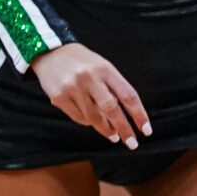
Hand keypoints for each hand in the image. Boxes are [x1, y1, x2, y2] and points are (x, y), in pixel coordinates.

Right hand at [32, 42, 149, 147]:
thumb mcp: (102, 67)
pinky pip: (78, 117)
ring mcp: (72, 88)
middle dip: (124, 129)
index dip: (139, 114)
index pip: (127, 95)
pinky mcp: (58, 97)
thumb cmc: (83, 62)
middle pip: (111, 109)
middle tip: (132, 143)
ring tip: (113, 135)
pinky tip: (92, 122)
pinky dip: (88, 122)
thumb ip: (113, 88)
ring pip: (94, 117)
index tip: (146, 130)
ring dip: (106, 129)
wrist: (50, 52)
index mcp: (105, 69)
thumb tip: (124, 117)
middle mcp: (89, 78)